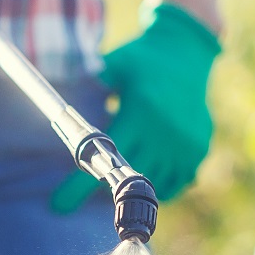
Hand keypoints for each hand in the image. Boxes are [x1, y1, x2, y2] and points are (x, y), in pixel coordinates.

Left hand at [51, 3, 221, 212]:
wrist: (187, 49)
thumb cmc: (143, 57)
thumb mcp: (115, 65)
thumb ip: (89, 84)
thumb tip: (57, 101)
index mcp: (139, 112)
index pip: (102, 156)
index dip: (78, 186)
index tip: (59, 204)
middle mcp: (163, 132)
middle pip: (126, 176)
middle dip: (105, 186)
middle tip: (90, 184)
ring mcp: (183, 144)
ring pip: (153, 184)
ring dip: (133, 185)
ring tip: (120, 178)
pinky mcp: (197, 149)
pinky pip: (177, 182)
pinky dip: (162, 185)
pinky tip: (148, 174)